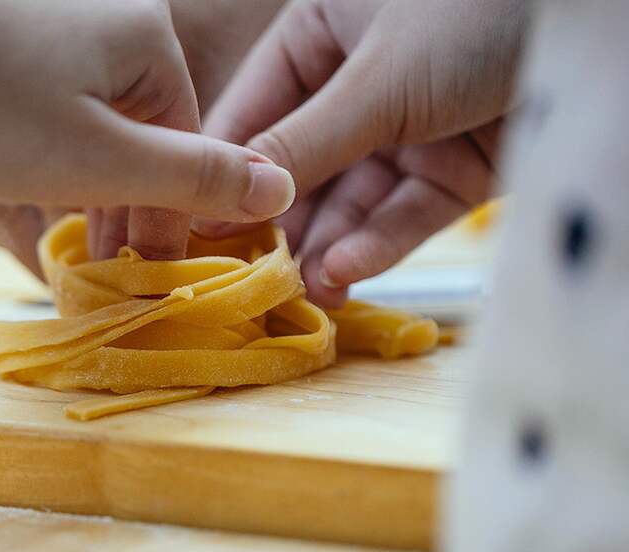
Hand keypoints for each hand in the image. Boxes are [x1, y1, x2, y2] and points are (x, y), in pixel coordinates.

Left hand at [0, 0, 290, 275]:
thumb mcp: (98, 157)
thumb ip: (190, 178)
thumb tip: (279, 189)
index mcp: (149, 48)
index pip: (184, 153)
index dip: (165, 223)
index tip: (142, 280)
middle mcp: (112, 31)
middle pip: (140, 141)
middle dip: (123, 213)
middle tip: (99, 276)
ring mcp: (57, 35)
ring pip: (93, 131)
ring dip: (85, 194)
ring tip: (65, 251)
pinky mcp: (9, 46)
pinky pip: (50, 115)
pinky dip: (48, 162)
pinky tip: (30, 197)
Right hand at [201, 0, 525, 306]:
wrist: (600, 19)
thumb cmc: (475, 10)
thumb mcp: (376, 80)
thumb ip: (302, 142)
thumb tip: (230, 198)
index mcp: (320, 35)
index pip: (255, 112)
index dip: (226, 173)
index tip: (195, 229)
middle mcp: (358, 84)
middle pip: (302, 167)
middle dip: (279, 222)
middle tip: (250, 278)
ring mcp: (408, 129)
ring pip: (353, 200)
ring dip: (326, 246)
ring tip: (300, 291)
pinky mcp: (455, 168)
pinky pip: (405, 213)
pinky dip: (376, 244)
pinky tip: (343, 274)